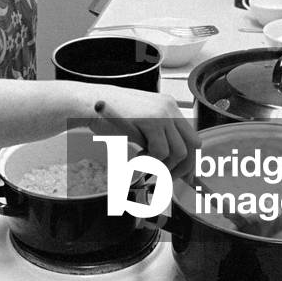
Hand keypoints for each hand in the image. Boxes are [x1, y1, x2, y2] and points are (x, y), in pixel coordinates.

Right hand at [86, 86, 200, 179]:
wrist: (88, 104)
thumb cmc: (108, 116)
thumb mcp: (139, 123)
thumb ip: (156, 137)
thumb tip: (172, 162)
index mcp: (168, 106)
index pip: (191, 137)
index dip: (190, 160)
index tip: (184, 176)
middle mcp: (169, 108)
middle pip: (193, 145)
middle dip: (183, 167)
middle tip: (166, 177)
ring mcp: (162, 113)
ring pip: (179, 152)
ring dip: (164, 166)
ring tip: (145, 165)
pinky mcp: (152, 121)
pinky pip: (161, 152)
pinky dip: (150, 162)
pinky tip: (136, 158)